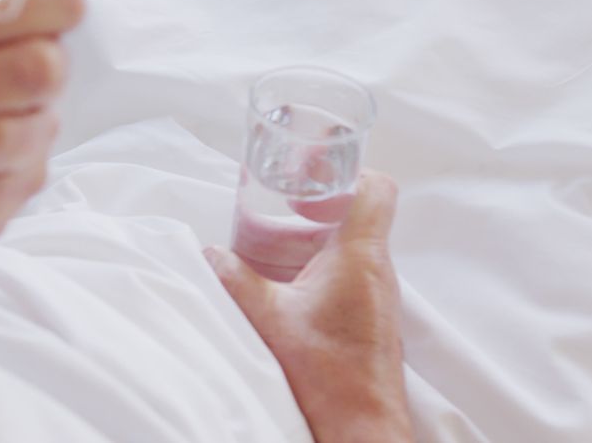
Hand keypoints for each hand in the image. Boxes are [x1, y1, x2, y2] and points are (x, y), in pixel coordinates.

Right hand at [205, 171, 413, 442]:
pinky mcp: (373, 317)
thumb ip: (235, 279)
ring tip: (278, 249)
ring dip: (318, 240)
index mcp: (360, 256)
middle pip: (360, 214)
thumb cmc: (329, 377)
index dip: (346, 172)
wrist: (361, 425)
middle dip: (318, 206)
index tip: (309, 180)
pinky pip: (353, 275)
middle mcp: (378, 270)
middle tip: (282, 208)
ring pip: (355, 246)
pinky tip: (289, 287)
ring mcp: (380, 295)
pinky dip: (322, 268)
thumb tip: (211, 256)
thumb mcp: (268, 319)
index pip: (376, 189)